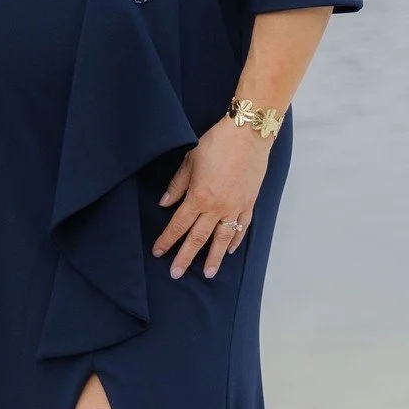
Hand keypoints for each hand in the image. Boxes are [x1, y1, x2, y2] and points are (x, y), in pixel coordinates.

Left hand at [152, 119, 271, 279]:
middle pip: (198, 238)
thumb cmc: (216, 144)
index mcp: (199, 196)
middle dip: (186, 257)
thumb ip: (177, 185)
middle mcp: (217, 207)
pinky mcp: (249, 203)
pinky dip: (235, 240)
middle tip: (176, 274)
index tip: (158, 252)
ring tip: (208, 274)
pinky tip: (229, 250)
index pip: (179, 225)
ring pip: (222, 238)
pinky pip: (242, 227)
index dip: (167, 240)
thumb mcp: (190, 161)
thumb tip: (165, 203)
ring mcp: (235, 207)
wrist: (248, 134)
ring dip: (213, 258)